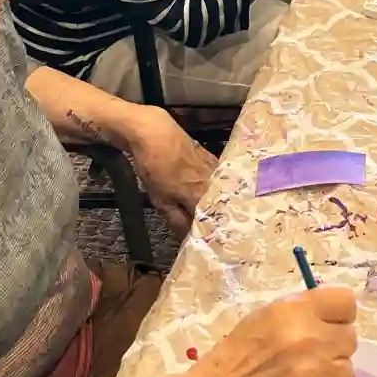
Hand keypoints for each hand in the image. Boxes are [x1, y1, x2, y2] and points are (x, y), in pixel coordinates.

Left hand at [123, 107, 217, 235]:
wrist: (155, 133)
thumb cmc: (155, 168)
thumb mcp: (160, 200)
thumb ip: (177, 220)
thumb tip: (188, 238)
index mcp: (201, 198)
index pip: (211, 223)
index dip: (210, 234)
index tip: (209, 243)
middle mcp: (214, 185)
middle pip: (219, 208)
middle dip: (217, 221)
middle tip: (214, 233)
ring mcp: (215, 170)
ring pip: (221, 194)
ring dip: (219, 204)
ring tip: (216, 216)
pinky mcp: (212, 158)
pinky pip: (220, 180)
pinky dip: (217, 189)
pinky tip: (214, 194)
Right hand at [190, 289, 359, 376]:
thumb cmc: (233, 357)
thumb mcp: (263, 317)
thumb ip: (300, 312)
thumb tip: (329, 316)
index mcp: (296, 310)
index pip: (346, 301)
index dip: (338, 315)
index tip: (326, 325)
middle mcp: (311, 337)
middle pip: (350, 337)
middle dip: (333, 346)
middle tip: (309, 357)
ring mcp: (318, 372)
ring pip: (348, 368)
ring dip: (331, 375)